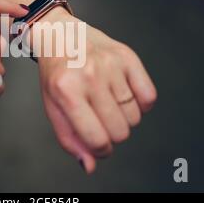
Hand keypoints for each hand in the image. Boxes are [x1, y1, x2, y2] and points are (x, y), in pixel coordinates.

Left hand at [37, 8, 156, 172]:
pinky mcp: (128, 56)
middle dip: (112, 134)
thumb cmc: (57, 75)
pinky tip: (125, 95)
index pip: (97, 139)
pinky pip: (150, 97)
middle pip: (121, 131)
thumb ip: (70, 140)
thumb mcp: (53, 108)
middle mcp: (90, 76)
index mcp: (67, 91)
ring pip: (135, 117)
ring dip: (124, 118)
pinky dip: (142, 104)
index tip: (98, 144)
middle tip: (101, 120)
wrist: (61, 36)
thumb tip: (91, 165)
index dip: (100, 150)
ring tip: (108, 103)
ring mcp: (111, 64)